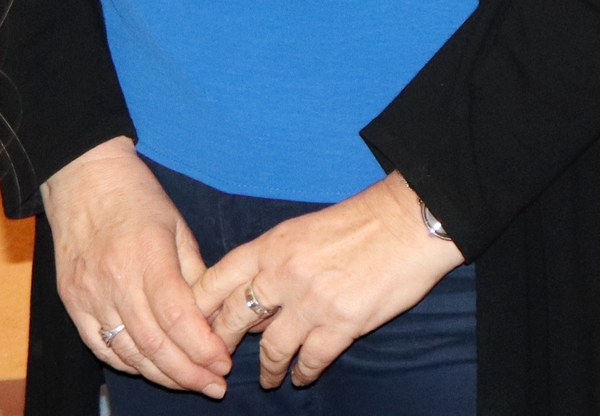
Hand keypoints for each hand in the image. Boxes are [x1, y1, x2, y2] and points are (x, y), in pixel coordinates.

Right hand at [41, 137, 231, 397]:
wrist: (83, 177)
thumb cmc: (136, 195)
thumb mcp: (177, 224)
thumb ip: (195, 272)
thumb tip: (213, 316)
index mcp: (147, 255)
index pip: (177, 317)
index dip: (202, 348)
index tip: (223, 363)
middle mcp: (115, 279)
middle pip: (154, 344)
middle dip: (189, 373)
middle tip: (214, 386)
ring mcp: (89, 294)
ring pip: (128, 353)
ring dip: (162, 375)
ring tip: (190, 383)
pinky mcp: (73, 302)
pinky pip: (101, 347)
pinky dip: (128, 364)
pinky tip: (151, 368)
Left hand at [192, 172, 462, 389]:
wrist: (406, 223)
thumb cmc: (359, 220)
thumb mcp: (303, 228)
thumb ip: (274, 259)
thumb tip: (254, 293)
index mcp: (272, 245)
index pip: (217, 279)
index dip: (201, 307)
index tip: (193, 325)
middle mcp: (284, 273)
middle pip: (235, 318)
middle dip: (223, 343)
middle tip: (219, 360)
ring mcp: (311, 302)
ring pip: (270, 348)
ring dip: (266, 369)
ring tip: (267, 379)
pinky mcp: (341, 325)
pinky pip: (310, 360)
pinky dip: (303, 373)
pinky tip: (302, 377)